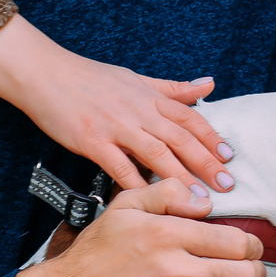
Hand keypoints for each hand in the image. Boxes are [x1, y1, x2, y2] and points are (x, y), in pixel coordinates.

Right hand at [0, 16, 234, 192]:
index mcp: (150, 96)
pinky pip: (119, 166)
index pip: (190, 118)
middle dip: (206, 163)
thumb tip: (209, 85)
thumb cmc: (90, 78)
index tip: (229, 159)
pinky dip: (136, 185)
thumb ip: (173, 88)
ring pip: (156, 154)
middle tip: (227, 187)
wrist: (46, 74)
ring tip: (198, 201)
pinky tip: (150, 202)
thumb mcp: (135, 78)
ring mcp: (116, 126)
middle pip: (180, 138)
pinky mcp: (93, 141)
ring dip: (180, 178)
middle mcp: (138, 110)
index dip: (211, 138)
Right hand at [15, 179, 271, 276]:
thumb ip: (166, 192)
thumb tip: (206, 201)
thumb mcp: (124, 207)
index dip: (252, 244)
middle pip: (242, 272)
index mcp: (165, 236)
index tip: (251, 248)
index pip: (233, 240)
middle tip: (257, 271)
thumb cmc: (97, 253)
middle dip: (259, 271)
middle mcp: (170, 272)